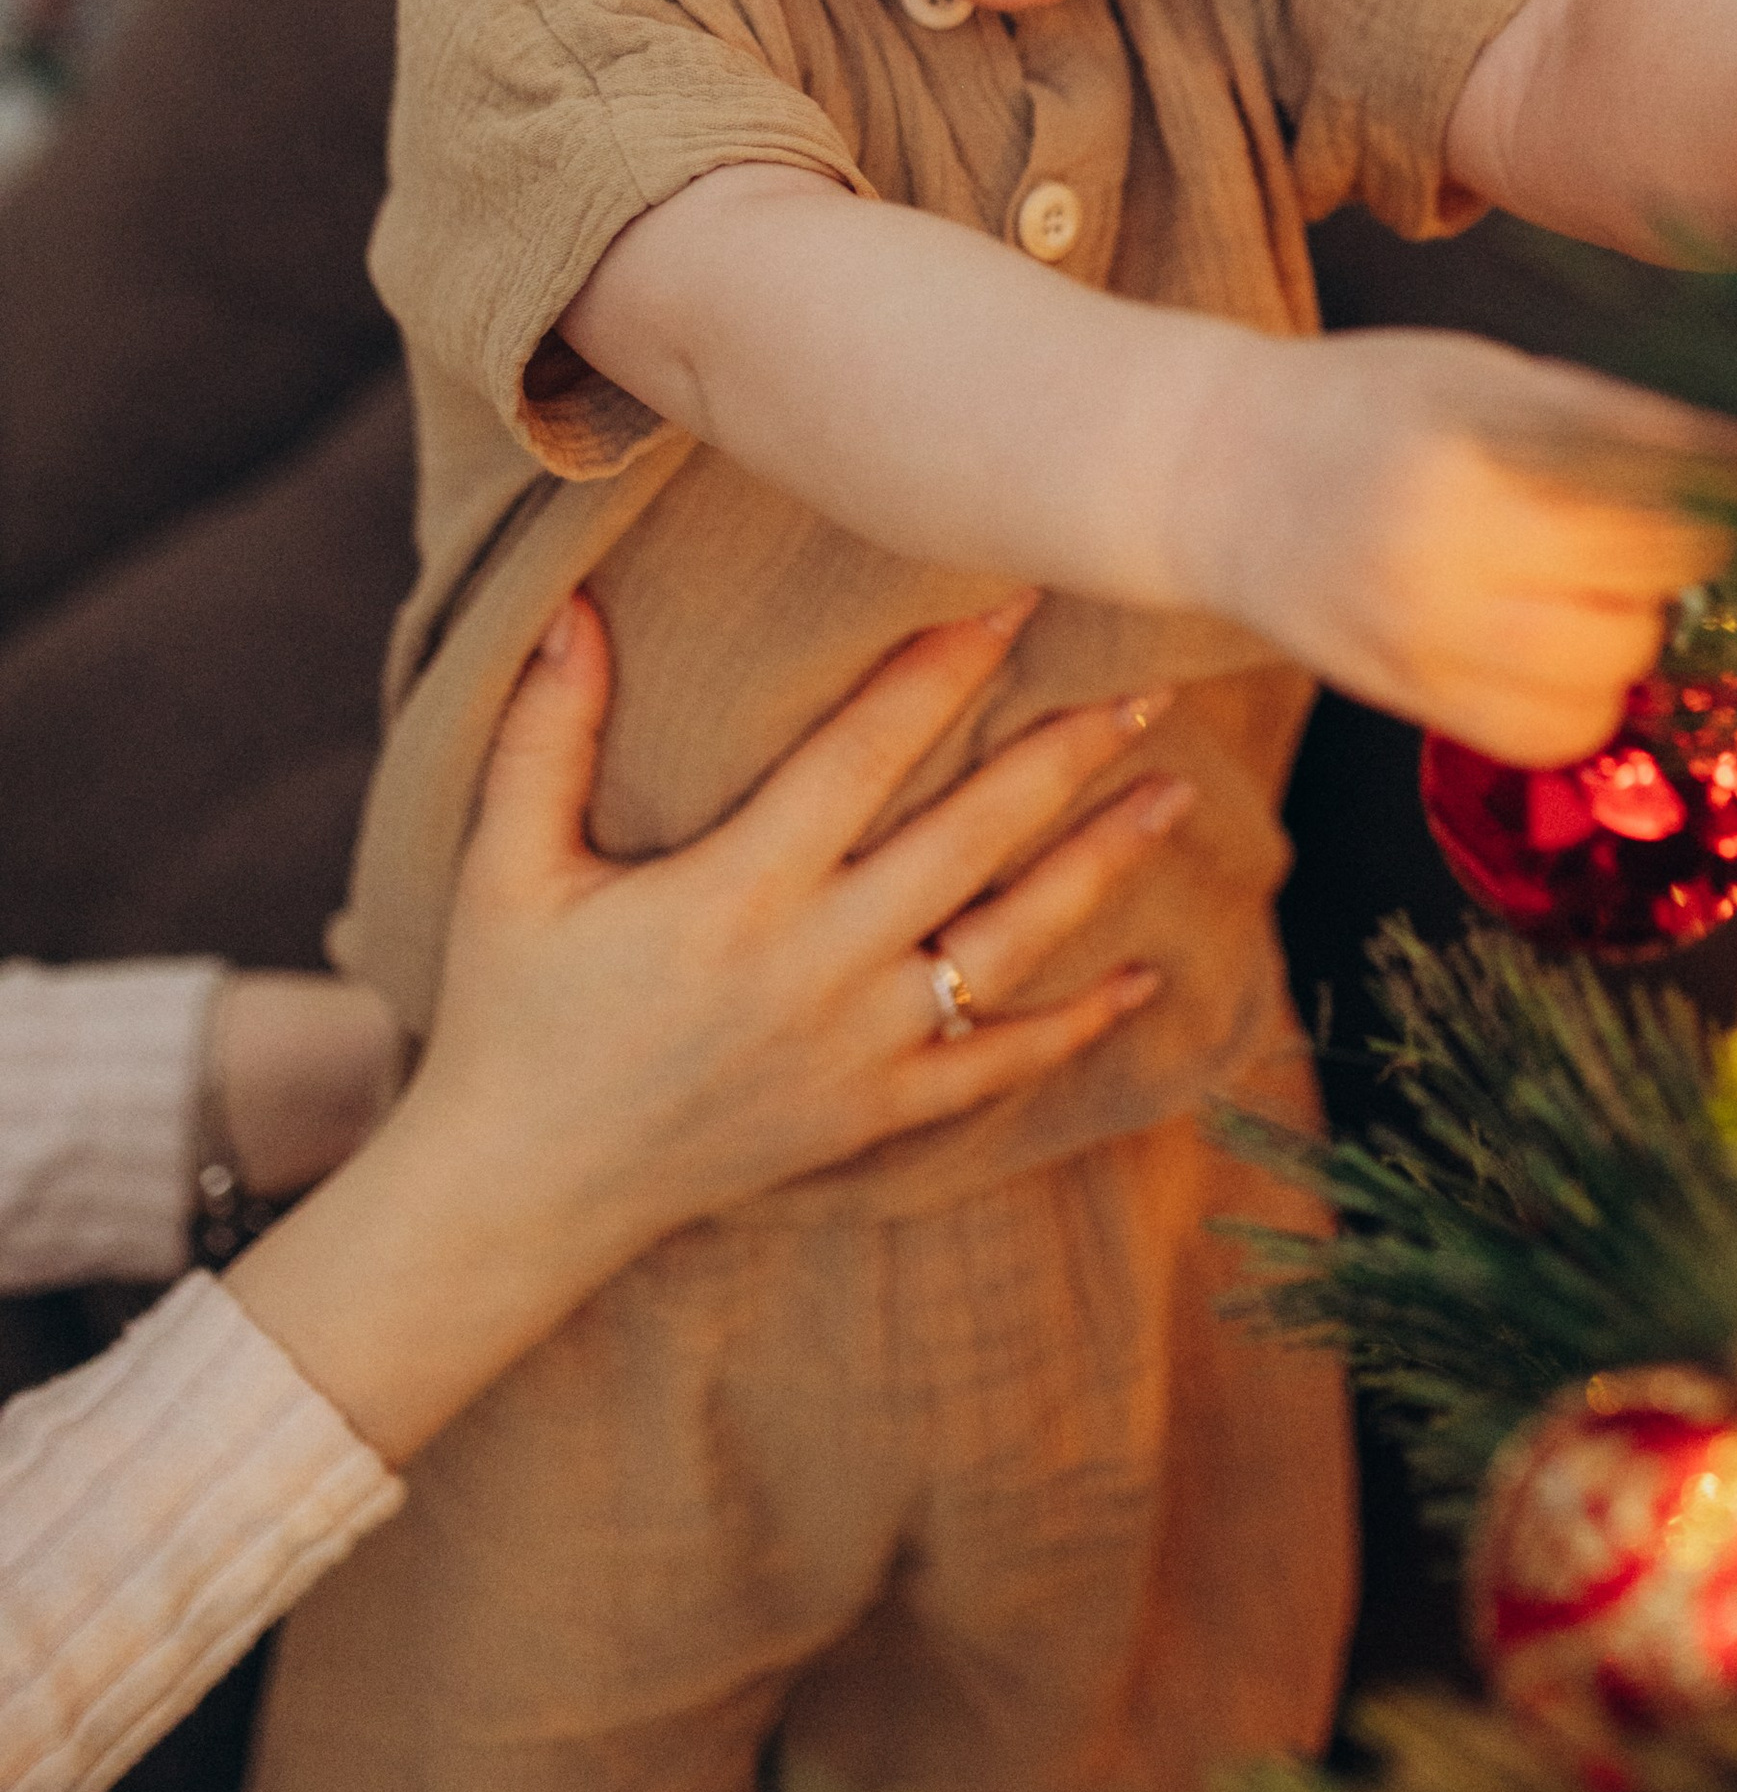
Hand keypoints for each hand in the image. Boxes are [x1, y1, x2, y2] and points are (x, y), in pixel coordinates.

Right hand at [226, 593, 1177, 1461]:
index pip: (868, 751)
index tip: (1017, 599)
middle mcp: (818, 964)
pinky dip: (1078, 1024)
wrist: (521, 1191)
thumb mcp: (509, 868)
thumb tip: (574, 604)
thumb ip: (546, 733)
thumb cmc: (513, 1013)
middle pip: (972, 836)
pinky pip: (999, 1063)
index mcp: (737, 888)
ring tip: (1172, 792)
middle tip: (1145, 686)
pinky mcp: (874, 1112)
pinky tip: (1144, 976)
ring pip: (1012, 942)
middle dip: (1063, 754)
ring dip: (1099, 865)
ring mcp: (859, 1046)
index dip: (945, 669)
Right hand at [1195, 326, 1736, 765]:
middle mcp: (1442, 565)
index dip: (1711, 499)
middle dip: (1664, 571)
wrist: (1219, 475)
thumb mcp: (1489, 374)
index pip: (1655, 508)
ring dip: (1625, 638)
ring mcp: (1422, 649)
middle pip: (1640, 606)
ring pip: (1604, 686)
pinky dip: (1580, 701)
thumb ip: (1617, 423)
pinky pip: (1547, 737)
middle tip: (1632, 531)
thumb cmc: (1367, 405)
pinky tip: (1553, 645)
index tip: (1722, 486)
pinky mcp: (1412, 704)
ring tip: (1585, 586)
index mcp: (1470, 461)